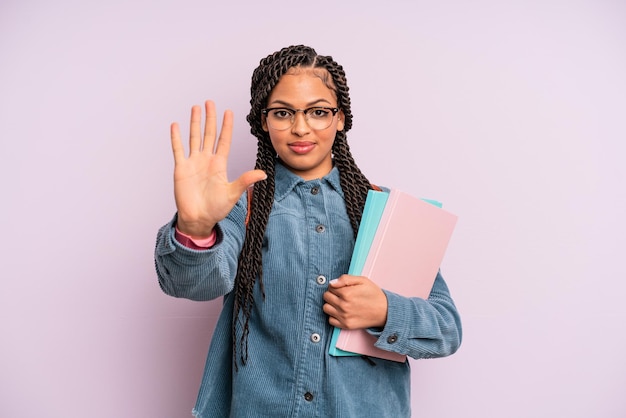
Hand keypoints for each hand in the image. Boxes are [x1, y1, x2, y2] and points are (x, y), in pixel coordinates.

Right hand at [170, 100, 266, 237]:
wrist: (198, 219)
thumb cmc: (216, 209)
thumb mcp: (232, 193)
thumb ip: (245, 181)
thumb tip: (263, 174)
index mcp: (219, 164)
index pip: (224, 140)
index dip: (226, 126)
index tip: (229, 112)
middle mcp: (206, 160)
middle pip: (209, 134)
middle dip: (210, 118)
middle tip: (210, 102)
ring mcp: (193, 163)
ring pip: (194, 137)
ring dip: (194, 123)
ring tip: (195, 108)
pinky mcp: (181, 169)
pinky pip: (178, 150)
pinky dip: (176, 138)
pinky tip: (175, 125)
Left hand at [323, 275, 387, 328]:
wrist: (385, 311)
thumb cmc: (374, 295)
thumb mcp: (363, 280)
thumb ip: (346, 279)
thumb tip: (332, 283)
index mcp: (347, 293)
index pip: (330, 287)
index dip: (335, 286)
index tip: (342, 288)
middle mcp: (344, 306)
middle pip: (326, 297)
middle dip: (332, 294)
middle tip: (341, 295)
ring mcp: (344, 316)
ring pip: (326, 308)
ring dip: (331, 305)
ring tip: (340, 303)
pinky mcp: (346, 325)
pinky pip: (330, 320)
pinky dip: (334, 316)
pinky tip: (341, 312)